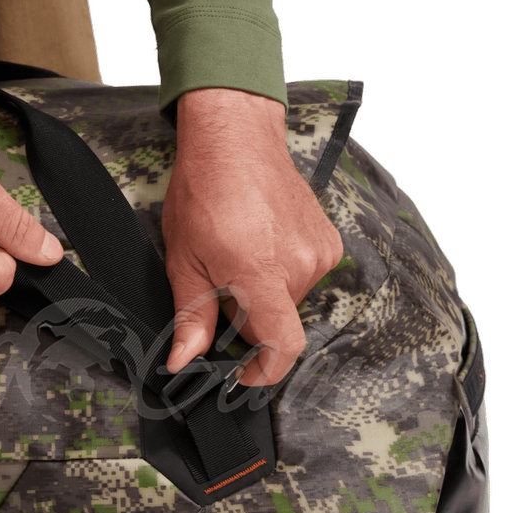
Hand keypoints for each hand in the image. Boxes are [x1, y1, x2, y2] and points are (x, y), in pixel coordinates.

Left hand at [162, 88, 342, 385]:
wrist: (236, 137)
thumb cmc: (204, 191)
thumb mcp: (184, 260)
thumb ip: (191, 317)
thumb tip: (184, 362)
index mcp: (260, 274)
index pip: (282, 346)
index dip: (263, 372)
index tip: (241, 375)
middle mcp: (299, 265)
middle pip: (276, 324)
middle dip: (246, 321)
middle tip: (218, 291)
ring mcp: (319, 251)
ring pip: (289, 301)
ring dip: (263, 295)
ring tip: (236, 258)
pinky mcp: (329, 240)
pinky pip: (303, 277)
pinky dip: (279, 275)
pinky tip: (258, 245)